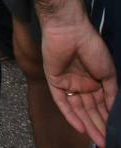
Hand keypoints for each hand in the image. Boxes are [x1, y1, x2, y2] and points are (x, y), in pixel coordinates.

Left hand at [41, 18, 117, 143]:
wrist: (70, 31)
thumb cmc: (92, 48)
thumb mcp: (108, 73)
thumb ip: (111, 93)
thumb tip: (113, 111)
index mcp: (94, 80)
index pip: (100, 104)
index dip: (107, 119)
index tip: (114, 133)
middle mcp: (81, 83)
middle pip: (89, 109)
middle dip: (98, 125)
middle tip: (106, 141)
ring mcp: (67, 82)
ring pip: (77, 108)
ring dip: (87, 124)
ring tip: (98, 140)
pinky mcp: (54, 80)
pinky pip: (61, 101)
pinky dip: (70, 114)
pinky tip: (80, 127)